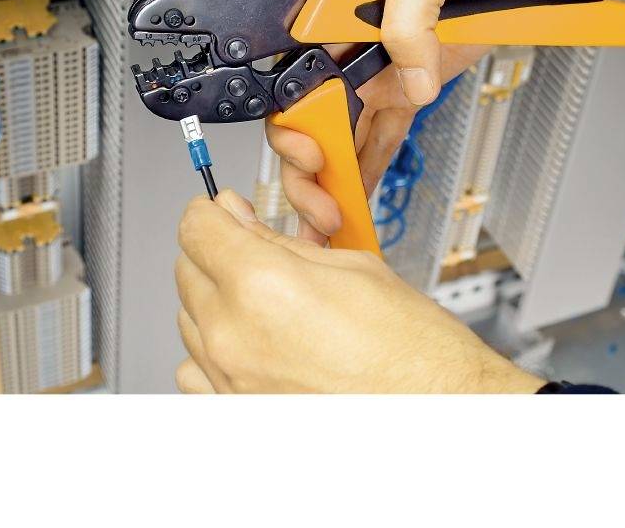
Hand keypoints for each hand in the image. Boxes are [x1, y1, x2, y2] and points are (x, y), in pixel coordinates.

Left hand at [174, 189, 544, 393]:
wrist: (438, 412)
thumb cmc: (411, 349)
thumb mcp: (350, 266)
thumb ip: (278, 240)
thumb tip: (238, 219)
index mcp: (263, 285)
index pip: (196, 228)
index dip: (211, 211)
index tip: (222, 212)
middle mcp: (234, 337)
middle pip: (186, 270)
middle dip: (216, 250)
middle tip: (254, 250)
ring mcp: (230, 382)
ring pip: (189, 319)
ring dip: (216, 298)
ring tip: (264, 299)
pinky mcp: (234, 413)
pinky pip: (196, 371)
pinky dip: (213, 350)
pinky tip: (252, 341)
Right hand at [265, 41, 485, 243]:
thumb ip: (408, 22)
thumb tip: (409, 82)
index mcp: (338, 15)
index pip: (298, 81)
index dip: (296, 127)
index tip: (314, 158)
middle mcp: (353, 46)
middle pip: (314, 118)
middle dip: (312, 170)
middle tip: (324, 209)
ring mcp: (384, 69)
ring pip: (346, 134)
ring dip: (338, 179)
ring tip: (335, 220)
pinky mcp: (414, 85)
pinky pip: (383, 133)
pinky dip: (371, 166)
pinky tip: (360, 193)